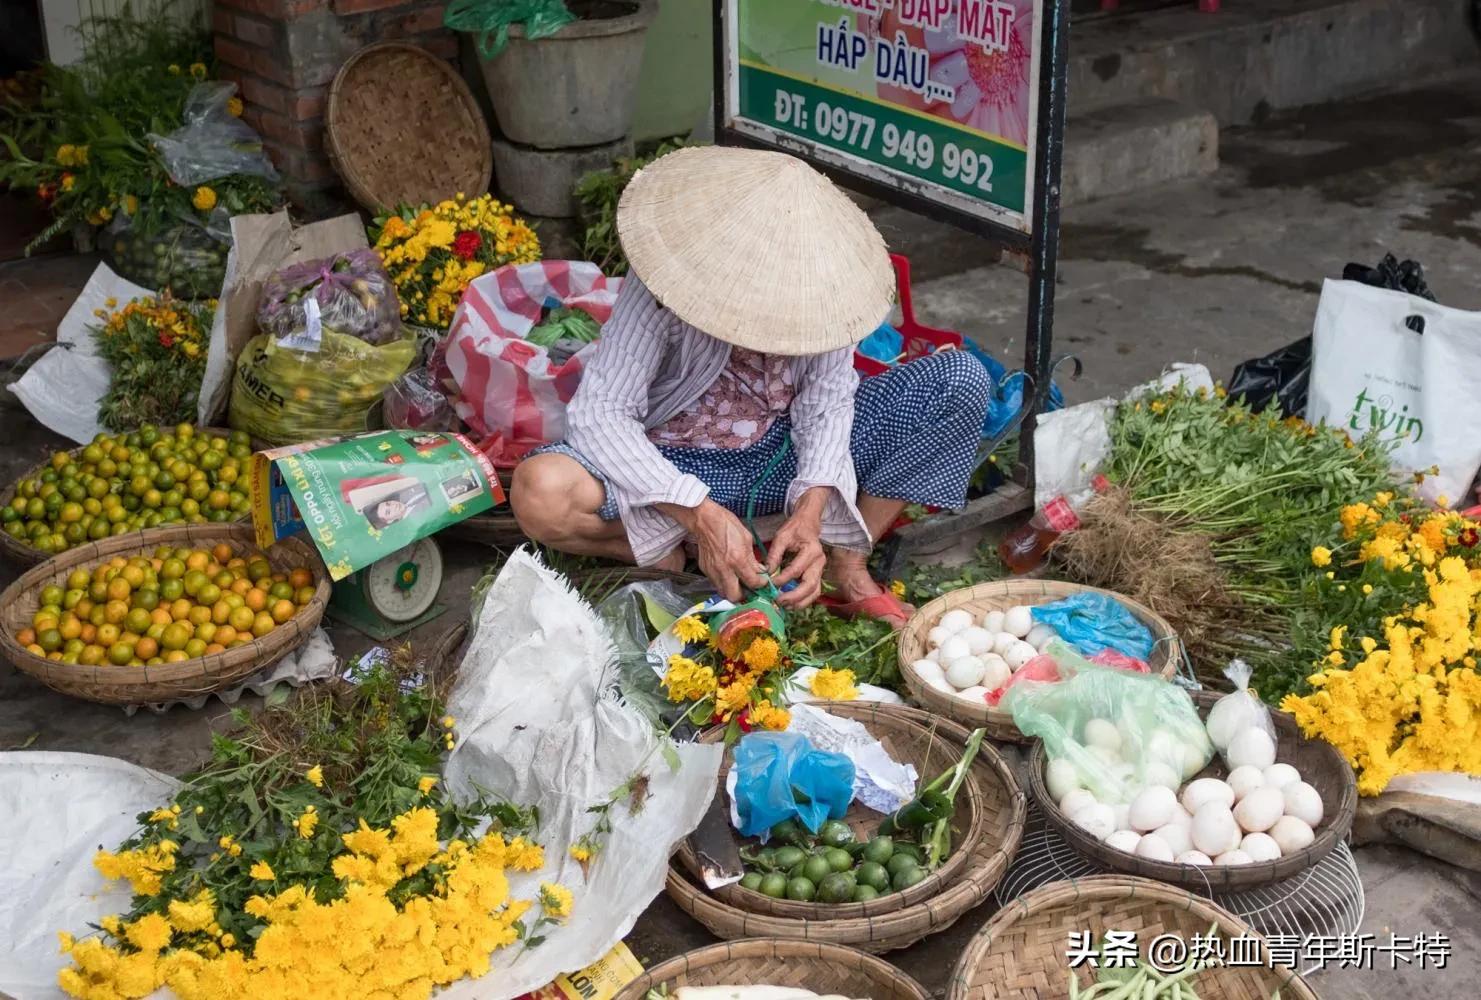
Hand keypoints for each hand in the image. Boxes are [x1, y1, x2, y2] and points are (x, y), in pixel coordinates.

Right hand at [669, 500, 765, 602]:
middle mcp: (724, 569)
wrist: (705, 521)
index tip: (762, 581)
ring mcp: (713, 571)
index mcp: (737, 559)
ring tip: (738, 583)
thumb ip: (753, 558)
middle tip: (749, 587)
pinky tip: (728, 574)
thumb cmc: (727, 525)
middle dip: (744, 595)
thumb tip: (758, 570)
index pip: (752, 582)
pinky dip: (723, 582)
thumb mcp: (747, 538)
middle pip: (735, 596)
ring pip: (723, 592)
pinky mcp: (705, 570)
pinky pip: (716, 583)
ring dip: (732, 591)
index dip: (761, 584)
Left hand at [769, 492, 827, 608]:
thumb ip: (774, 555)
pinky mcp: (818, 575)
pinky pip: (813, 592)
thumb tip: (767, 573)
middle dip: (794, 596)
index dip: (782, 579)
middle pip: (809, 585)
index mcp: (812, 550)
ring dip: (800, 602)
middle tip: (778, 601)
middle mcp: (819, 562)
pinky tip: (791, 604)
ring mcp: (820, 570)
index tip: (770, 584)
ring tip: (785, 606)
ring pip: (814, 592)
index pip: (796, 570)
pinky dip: (803, 600)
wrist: (808, 525)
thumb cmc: (795, 529)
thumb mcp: (781, 537)